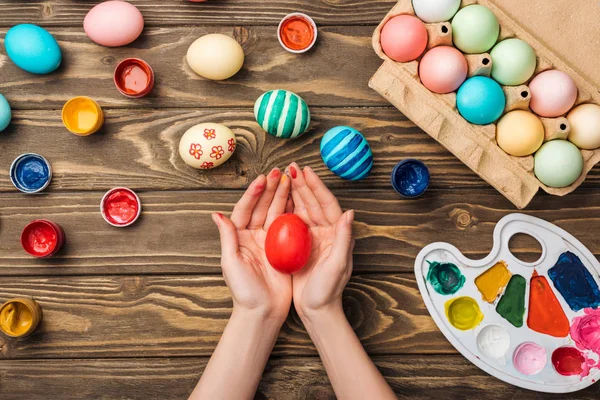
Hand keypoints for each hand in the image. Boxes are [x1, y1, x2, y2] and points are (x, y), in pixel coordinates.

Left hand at [212, 169, 293, 322]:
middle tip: (280, 172)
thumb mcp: (231, 263)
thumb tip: (216, 215)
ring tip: (290, 179)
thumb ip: (227, 238)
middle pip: (262, 207)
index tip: (262, 179)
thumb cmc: (244, 291)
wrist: (263, 312)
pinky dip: (294, 212)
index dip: (253, 194)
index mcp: (239, 237)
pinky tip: (300, 199)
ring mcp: (269, 242)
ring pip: (276, 213)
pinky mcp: (284, 249)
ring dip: (282, 196)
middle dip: (270, 189)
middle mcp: (254, 236)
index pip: (245, 209)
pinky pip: (289, 226)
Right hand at [287, 163, 354, 319]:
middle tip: (291, 168)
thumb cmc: (328, 290)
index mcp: (337, 234)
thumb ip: (345, 239)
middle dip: (303, 184)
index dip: (317, 187)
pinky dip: (285, 208)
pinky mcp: (300, 246)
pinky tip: (277, 199)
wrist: (316, 310)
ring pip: (303, 209)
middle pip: (314, 203)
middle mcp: (326, 232)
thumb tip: (349, 214)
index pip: (328, 204)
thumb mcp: (338, 265)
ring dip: (294, 193)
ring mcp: (312, 238)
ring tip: (284, 177)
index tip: (307, 172)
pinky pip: (292, 222)